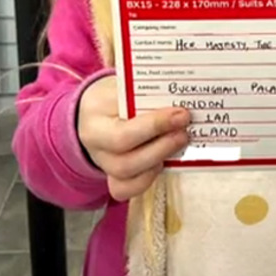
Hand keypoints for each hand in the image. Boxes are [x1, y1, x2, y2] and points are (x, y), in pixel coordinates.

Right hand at [77, 75, 190, 201]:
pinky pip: (124, 189)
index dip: (155, 128)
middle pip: (125, 162)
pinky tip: (162, 162)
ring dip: (157, 161)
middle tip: (184, 132)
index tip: (181, 115)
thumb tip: (180, 100)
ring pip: (125, 177)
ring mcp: (102, 164)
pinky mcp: (111, 176)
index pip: (123, 133)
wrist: (92, 111)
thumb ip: (145, 94)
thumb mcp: (121, 86)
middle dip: (161, 148)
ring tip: (179, 143)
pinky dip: (146, 179)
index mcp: (94, 119)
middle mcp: (94, 146)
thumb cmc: (111, 96)